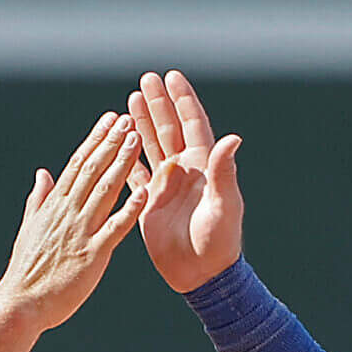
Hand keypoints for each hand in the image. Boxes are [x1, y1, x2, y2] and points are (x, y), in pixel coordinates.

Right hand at [0, 113, 145, 331]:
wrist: (21, 303)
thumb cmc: (26, 271)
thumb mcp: (29, 228)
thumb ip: (39, 199)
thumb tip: (43, 173)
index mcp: (54, 206)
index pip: (77, 165)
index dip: (95, 140)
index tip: (109, 120)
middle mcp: (67, 213)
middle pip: (92, 170)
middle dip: (111, 142)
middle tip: (128, 118)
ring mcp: (80, 232)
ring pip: (104, 190)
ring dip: (121, 163)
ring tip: (136, 139)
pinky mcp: (92, 254)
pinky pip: (115, 228)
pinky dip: (130, 210)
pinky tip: (145, 192)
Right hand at [129, 70, 243, 292]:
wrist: (200, 274)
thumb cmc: (218, 241)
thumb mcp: (223, 205)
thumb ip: (224, 171)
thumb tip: (233, 138)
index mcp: (204, 167)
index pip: (193, 124)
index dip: (183, 100)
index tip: (173, 77)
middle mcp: (184, 171)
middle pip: (170, 128)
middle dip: (158, 103)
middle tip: (146, 78)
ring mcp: (167, 185)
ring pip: (151, 145)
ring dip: (142, 123)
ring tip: (130, 99)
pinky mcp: (150, 202)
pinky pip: (136, 172)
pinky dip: (127, 155)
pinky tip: (118, 140)